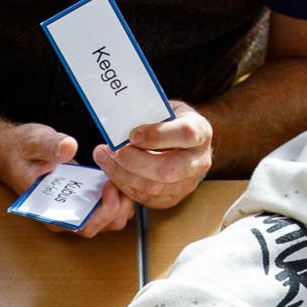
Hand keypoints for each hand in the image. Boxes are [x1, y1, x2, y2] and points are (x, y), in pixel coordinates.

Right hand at [0, 123, 134, 238]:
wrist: (16, 150)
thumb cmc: (21, 152)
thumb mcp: (34, 143)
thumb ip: (51, 146)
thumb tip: (68, 148)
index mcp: (52, 212)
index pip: (84, 227)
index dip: (104, 211)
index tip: (108, 186)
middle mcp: (67, 217)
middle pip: (105, 226)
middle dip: (119, 203)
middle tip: (117, 177)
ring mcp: (79, 209)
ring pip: (113, 217)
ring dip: (123, 198)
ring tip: (117, 173)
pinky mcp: (87, 199)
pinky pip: (113, 204)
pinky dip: (120, 191)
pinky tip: (115, 172)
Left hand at [92, 100, 211, 209]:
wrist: (183, 142)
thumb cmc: (170, 121)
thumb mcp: (164, 108)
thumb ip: (149, 116)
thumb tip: (120, 125)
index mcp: (201, 131)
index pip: (185, 134)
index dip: (156, 136)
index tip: (132, 135)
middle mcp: (199, 161)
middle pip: (168, 169)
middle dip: (134, 162)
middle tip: (113, 151)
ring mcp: (188, 183)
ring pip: (155, 188)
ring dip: (124, 175)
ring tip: (105, 158)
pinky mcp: (174, 198)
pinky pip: (147, 198)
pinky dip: (125, 186)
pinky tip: (114, 171)